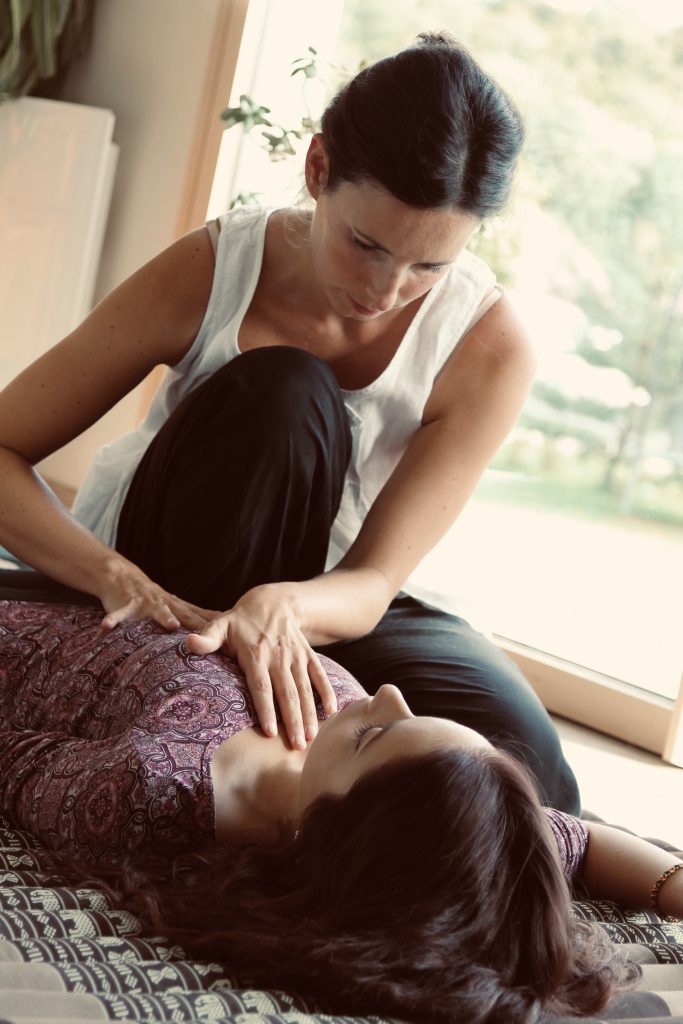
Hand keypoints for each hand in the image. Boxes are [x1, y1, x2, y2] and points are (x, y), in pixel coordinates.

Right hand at [98, 559, 218, 631]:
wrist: (122, 577)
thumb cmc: (153, 598)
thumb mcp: (176, 606)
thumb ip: (196, 618)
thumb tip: (222, 629)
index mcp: (179, 608)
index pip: (202, 619)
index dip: (216, 628)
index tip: (231, 640)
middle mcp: (166, 605)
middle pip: (186, 615)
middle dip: (199, 624)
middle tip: (213, 635)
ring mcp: (146, 604)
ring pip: (157, 611)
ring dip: (164, 617)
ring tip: (172, 625)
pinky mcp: (126, 605)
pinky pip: (119, 615)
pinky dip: (113, 620)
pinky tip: (105, 628)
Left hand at [185, 583, 337, 749]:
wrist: (274, 601)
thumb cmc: (241, 620)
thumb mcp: (221, 624)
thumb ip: (207, 637)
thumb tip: (189, 643)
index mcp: (256, 654)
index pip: (261, 686)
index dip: (266, 709)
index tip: (270, 732)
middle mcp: (278, 658)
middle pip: (286, 694)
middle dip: (292, 721)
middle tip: (296, 747)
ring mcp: (296, 657)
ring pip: (304, 689)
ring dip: (308, 713)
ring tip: (310, 738)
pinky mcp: (308, 656)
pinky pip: (319, 675)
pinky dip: (327, 692)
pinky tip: (331, 712)